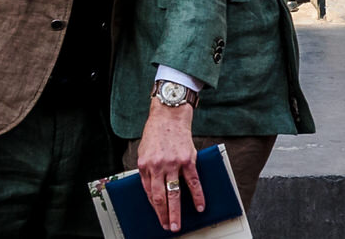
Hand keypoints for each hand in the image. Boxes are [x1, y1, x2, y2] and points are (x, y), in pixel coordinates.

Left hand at [137, 102, 202, 230]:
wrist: (168, 117)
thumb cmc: (156, 134)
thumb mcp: (144, 151)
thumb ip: (148, 170)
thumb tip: (152, 189)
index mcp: (144, 164)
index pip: (148, 192)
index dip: (153, 207)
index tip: (157, 217)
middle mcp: (157, 165)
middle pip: (160, 196)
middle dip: (163, 214)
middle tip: (167, 227)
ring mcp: (173, 164)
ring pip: (174, 193)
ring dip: (176, 211)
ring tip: (178, 223)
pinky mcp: (187, 161)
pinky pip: (193, 183)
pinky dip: (197, 196)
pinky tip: (200, 207)